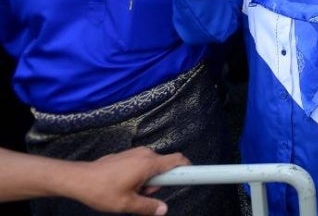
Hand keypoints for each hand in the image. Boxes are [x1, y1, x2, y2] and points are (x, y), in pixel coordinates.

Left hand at [68, 147, 188, 214]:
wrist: (78, 178)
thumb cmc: (102, 190)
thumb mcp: (127, 204)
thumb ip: (148, 206)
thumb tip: (163, 210)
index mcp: (149, 164)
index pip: (178, 160)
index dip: (189, 168)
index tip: (195, 176)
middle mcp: (145, 154)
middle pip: (164, 167)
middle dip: (158, 183)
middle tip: (142, 194)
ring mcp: (135, 152)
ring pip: (152, 167)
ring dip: (147, 180)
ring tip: (129, 191)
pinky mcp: (127, 154)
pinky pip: (141, 164)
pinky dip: (138, 175)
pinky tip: (122, 185)